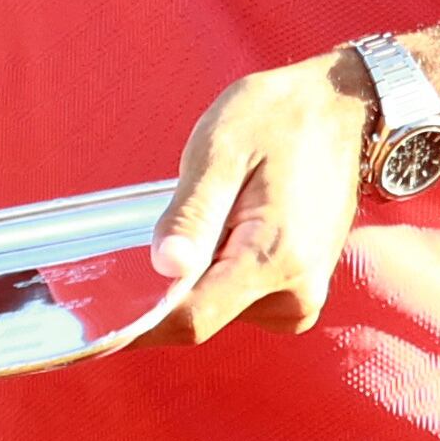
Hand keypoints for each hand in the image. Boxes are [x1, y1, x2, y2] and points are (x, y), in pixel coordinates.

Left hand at [136, 47, 377, 344]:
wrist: (343, 111)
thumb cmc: (280, 120)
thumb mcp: (222, 150)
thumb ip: (193, 214)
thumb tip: (165, 269)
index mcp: (274, 259)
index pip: (193, 319)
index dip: (139, 327)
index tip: (96, 329)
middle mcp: (296, 293)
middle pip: (202, 316)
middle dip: (167, 288)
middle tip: (157, 231)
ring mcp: (302, 296)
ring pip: (218, 308)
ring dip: (196, 274)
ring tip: (214, 211)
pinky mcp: (300, 290)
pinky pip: (238, 298)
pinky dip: (217, 272)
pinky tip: (224, 227)